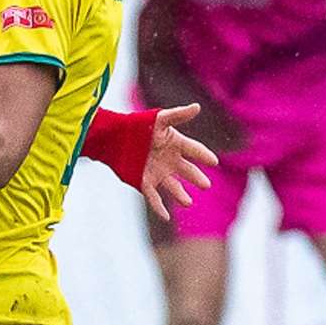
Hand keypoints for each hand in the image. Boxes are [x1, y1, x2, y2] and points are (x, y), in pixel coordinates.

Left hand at [141, 104, 218, 221]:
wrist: (112, 138)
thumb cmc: (137, 125)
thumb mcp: (158, 120)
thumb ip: (177, 115)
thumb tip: (197, 107)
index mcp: (175, 144)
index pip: (194, 150)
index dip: (203, 155)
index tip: (213, 161)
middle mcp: (169, 160)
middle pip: (187, 171)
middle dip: (196, 178)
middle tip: (206, 185)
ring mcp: (157, 172)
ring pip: (172, 187)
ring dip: (180, 195)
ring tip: (188, 203)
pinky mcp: (144, 182)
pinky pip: (154, 197)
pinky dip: (159, 207)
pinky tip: (166, 217)